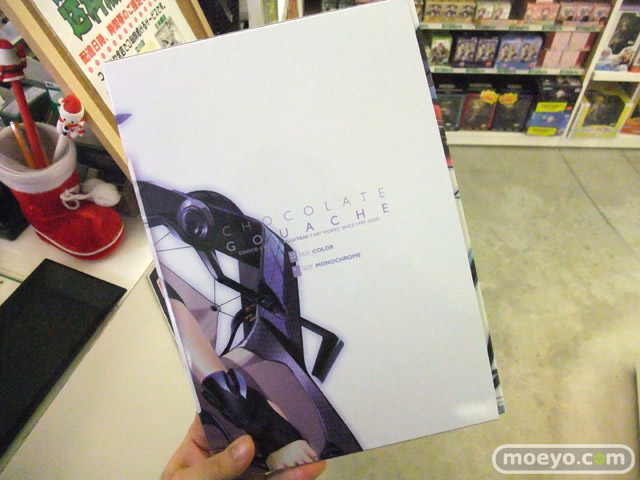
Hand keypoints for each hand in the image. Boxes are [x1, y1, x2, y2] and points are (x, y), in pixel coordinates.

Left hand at [161, 415, 326, 479]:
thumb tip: (247, 444)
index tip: (268, 395)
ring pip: (271, 458)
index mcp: (203, 439)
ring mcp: (245, 471)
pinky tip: (311, 470)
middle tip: (301, 423)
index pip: (224, 412)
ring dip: (294, 454)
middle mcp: (228, 451)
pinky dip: (294, 476)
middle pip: (255, 433)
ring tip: (314, 452)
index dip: (244, 402)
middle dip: (278, 427)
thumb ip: (215, 465)